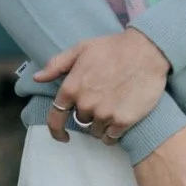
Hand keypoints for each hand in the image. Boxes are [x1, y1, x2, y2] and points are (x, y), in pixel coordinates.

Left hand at [33, 29, 170, 142]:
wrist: (147, 51)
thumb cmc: (114, 47)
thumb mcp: (82, 48)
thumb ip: (57, 64)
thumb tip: (37, 77)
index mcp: (72, 87)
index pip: (55, 118)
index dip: (56, 130)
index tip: (62, 136)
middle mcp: (86, 104)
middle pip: (81, 121)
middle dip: (89, 114)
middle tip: (103, 99)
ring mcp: (105, 114)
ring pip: (97, 131)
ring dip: (102, 124)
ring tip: (114, 107)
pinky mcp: (123, 121)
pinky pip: (111, 138)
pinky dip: (113, 133)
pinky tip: (120, 121)